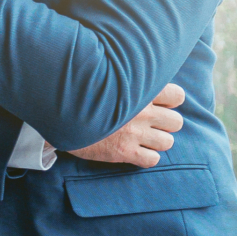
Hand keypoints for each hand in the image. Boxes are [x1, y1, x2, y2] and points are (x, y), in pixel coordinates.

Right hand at [67, 83, 185, 167]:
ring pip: (167, 142)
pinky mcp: (124, 152)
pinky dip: (145, 158)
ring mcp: (135, 133)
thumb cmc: (82, 95)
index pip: (177, 96)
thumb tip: (139, 75)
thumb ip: (128, 79)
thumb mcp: (106, 79)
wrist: (59, 115)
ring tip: (140, 139)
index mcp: (140, 91)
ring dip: (156, 142)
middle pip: (176, 122)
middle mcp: (142, 112)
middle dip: (165, 124)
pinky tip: (133, 151)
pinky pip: (152, 160)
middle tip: (148, 124)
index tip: (158, 104)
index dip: (170, 102)